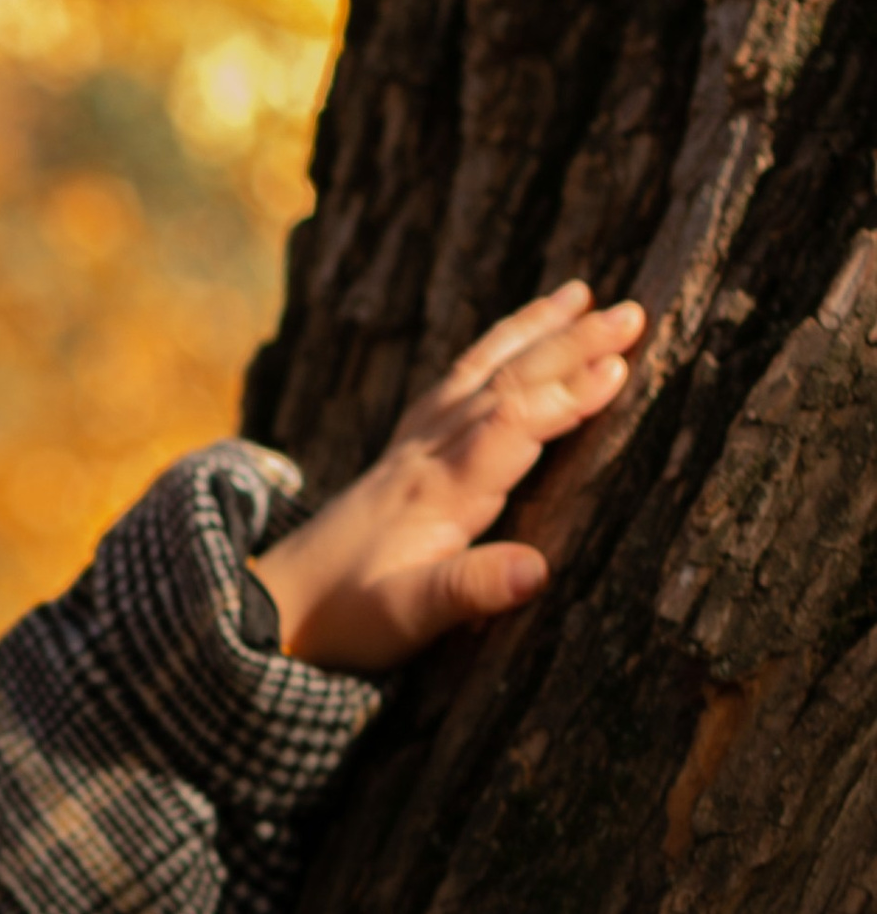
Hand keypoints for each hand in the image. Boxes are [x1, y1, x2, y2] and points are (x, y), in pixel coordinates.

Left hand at [256, 283, 645, 672]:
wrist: (279, 608)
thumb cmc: (351, 619)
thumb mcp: (410, 616)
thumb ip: (470, 590)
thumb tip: (537, 570)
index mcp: (438, 494)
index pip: (508, 427)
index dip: (564, 397)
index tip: (619, 367)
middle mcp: (426, 455)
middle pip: (503, 387)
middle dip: (568, 348)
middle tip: (632, 314)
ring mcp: (413, 446)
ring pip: (479, 374)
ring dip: (533, 334)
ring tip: (583, 294)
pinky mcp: (405, 450)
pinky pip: (454, 383)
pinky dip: (492, 351)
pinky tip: (516, 334)